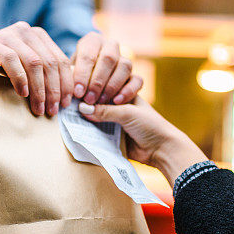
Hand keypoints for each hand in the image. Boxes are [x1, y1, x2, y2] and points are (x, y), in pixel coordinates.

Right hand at [0, 22, 72, 115]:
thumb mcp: (21, 69)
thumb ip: (40, 74)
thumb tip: (65, 97)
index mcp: (37, 36)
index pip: (60, 60)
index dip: (66, 84)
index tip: (66, 104)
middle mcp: (25, 31)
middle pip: (50, 63)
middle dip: (54, 90)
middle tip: (52, 111)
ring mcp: (8, 34)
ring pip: (34, 63)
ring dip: (39, 89)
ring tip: (38, 108)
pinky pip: (12, 60)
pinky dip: (20, 79)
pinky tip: (23, 94)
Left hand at [72, 32, 142, 105]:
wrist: (92, 89)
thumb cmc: (78, 83)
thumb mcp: (72, 79)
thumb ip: (74, 83)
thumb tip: (74, 92)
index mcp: (92, 42)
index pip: (88, 54)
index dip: (83, 74)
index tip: (78, 92)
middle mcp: (110, 47)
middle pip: (109, 58)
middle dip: (98, 81)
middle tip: (89, 99)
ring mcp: (125, 60)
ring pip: (125, 66)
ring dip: (112, 85)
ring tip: (101, 102)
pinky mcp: (136, 75)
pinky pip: (137, 80)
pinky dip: (128, 91)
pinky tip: (117, 101)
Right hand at [78, 98, 206, 185]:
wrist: (161, 149)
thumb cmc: (150, 125)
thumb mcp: (127, 113)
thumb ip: (105, 110)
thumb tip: (82, 108)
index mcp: (125, 91)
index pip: (104, 84)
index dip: (92, 87)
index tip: (80, 91)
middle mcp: (118, 103)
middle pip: (98, 99)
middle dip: (87, 102)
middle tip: (73, 104)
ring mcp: (114, 119)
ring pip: (96, 115)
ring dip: (87, 117)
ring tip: (72, 116)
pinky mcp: (111, 134)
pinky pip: (96, 130)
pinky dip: (89, 129)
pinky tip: (77, 128)